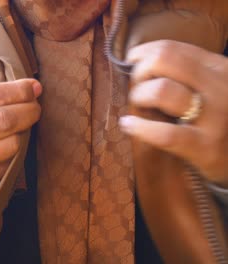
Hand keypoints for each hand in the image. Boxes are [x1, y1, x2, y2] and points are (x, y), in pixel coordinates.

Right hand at [0, 79, 41, 214]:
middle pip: (1, 121)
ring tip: (23, 126)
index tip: (33, 87)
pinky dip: (15, 154)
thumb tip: (18, 91)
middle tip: (36, 106)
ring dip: (24, 133)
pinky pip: (5, 166)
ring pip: (9, 146)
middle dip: (28, 111)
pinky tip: (12, 145)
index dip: (16, 91)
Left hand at [119, 40, 227, 186]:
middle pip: (163, 61)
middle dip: (140, 71)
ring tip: (137, 107)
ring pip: (162, 90)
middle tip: (137, 87)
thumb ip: (187, 72)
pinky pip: (165, 134)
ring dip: (139, 96)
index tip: (132, 63)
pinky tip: (128, 125)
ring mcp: (215, 117)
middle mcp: (220, 87)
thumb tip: (141, 59)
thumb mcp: (213, 87)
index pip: (170, 48)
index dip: (143, 53)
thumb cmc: (221, 120)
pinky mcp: (206, 147)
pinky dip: (139, 127)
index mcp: (219, 68)